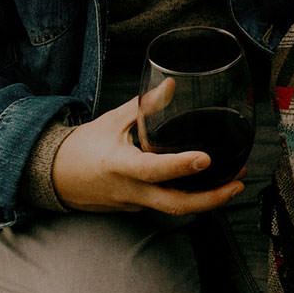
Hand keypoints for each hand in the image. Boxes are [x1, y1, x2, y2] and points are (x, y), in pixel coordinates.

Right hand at [51, 79, 244, 214]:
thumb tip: (172, 84)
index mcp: (118, 165)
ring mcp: (134, 204)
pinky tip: (210, 182)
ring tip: (234, 181)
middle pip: (174, 205)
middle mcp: (128, 190)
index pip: (152, 169)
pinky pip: (167, 204)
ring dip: (208, 199)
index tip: (205, 159)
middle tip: (238, 183)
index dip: (179, 166)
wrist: (55, 177)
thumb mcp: (112, 120)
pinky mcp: (138, 208)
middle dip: (211, 199)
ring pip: (175, 208)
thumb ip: (145, 105)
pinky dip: (190, 195)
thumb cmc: (83, 146)